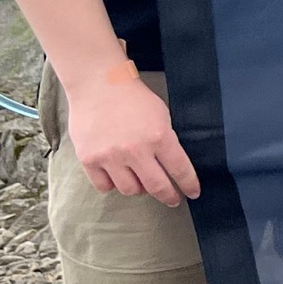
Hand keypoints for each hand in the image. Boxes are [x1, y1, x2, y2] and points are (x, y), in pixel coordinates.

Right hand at [67, 70, 202, 205]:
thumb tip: (172, 166)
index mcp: (159, 137)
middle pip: (156, 187)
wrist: (98, 85)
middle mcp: (135, 150)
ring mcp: (110, 156)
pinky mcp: (89, 159)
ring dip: (138, 188)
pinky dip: (112, 184)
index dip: (189, 185)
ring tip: (140, 179)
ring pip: (130, 190)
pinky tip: (117, 176)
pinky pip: (104, 186)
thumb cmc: (133, 98)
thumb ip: (167, 141)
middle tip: (172, 199)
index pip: (180, 170)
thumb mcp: (162, 115)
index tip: (193, 193)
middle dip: (168, 196)